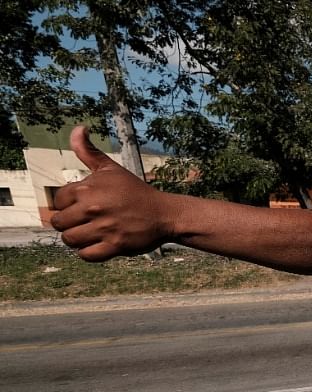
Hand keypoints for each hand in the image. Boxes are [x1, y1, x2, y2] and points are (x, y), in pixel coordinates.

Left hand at [51, 126, 173, 261]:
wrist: (165, 213)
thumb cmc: (135, 191)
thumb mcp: (111, 168)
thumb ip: (88, 151)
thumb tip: (78, 128)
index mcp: (88, 189)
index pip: (58, 201)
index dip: (67, 205)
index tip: (81, 207)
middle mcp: (93, 208)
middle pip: (59, 223)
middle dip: (69, 224)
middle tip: (84, 223)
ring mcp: (104, 228)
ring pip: (70, 240)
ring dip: (77, 239)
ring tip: (89, 234)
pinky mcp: (115, 245)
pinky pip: (87, 255)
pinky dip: (88, 253)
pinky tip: (97, 245)